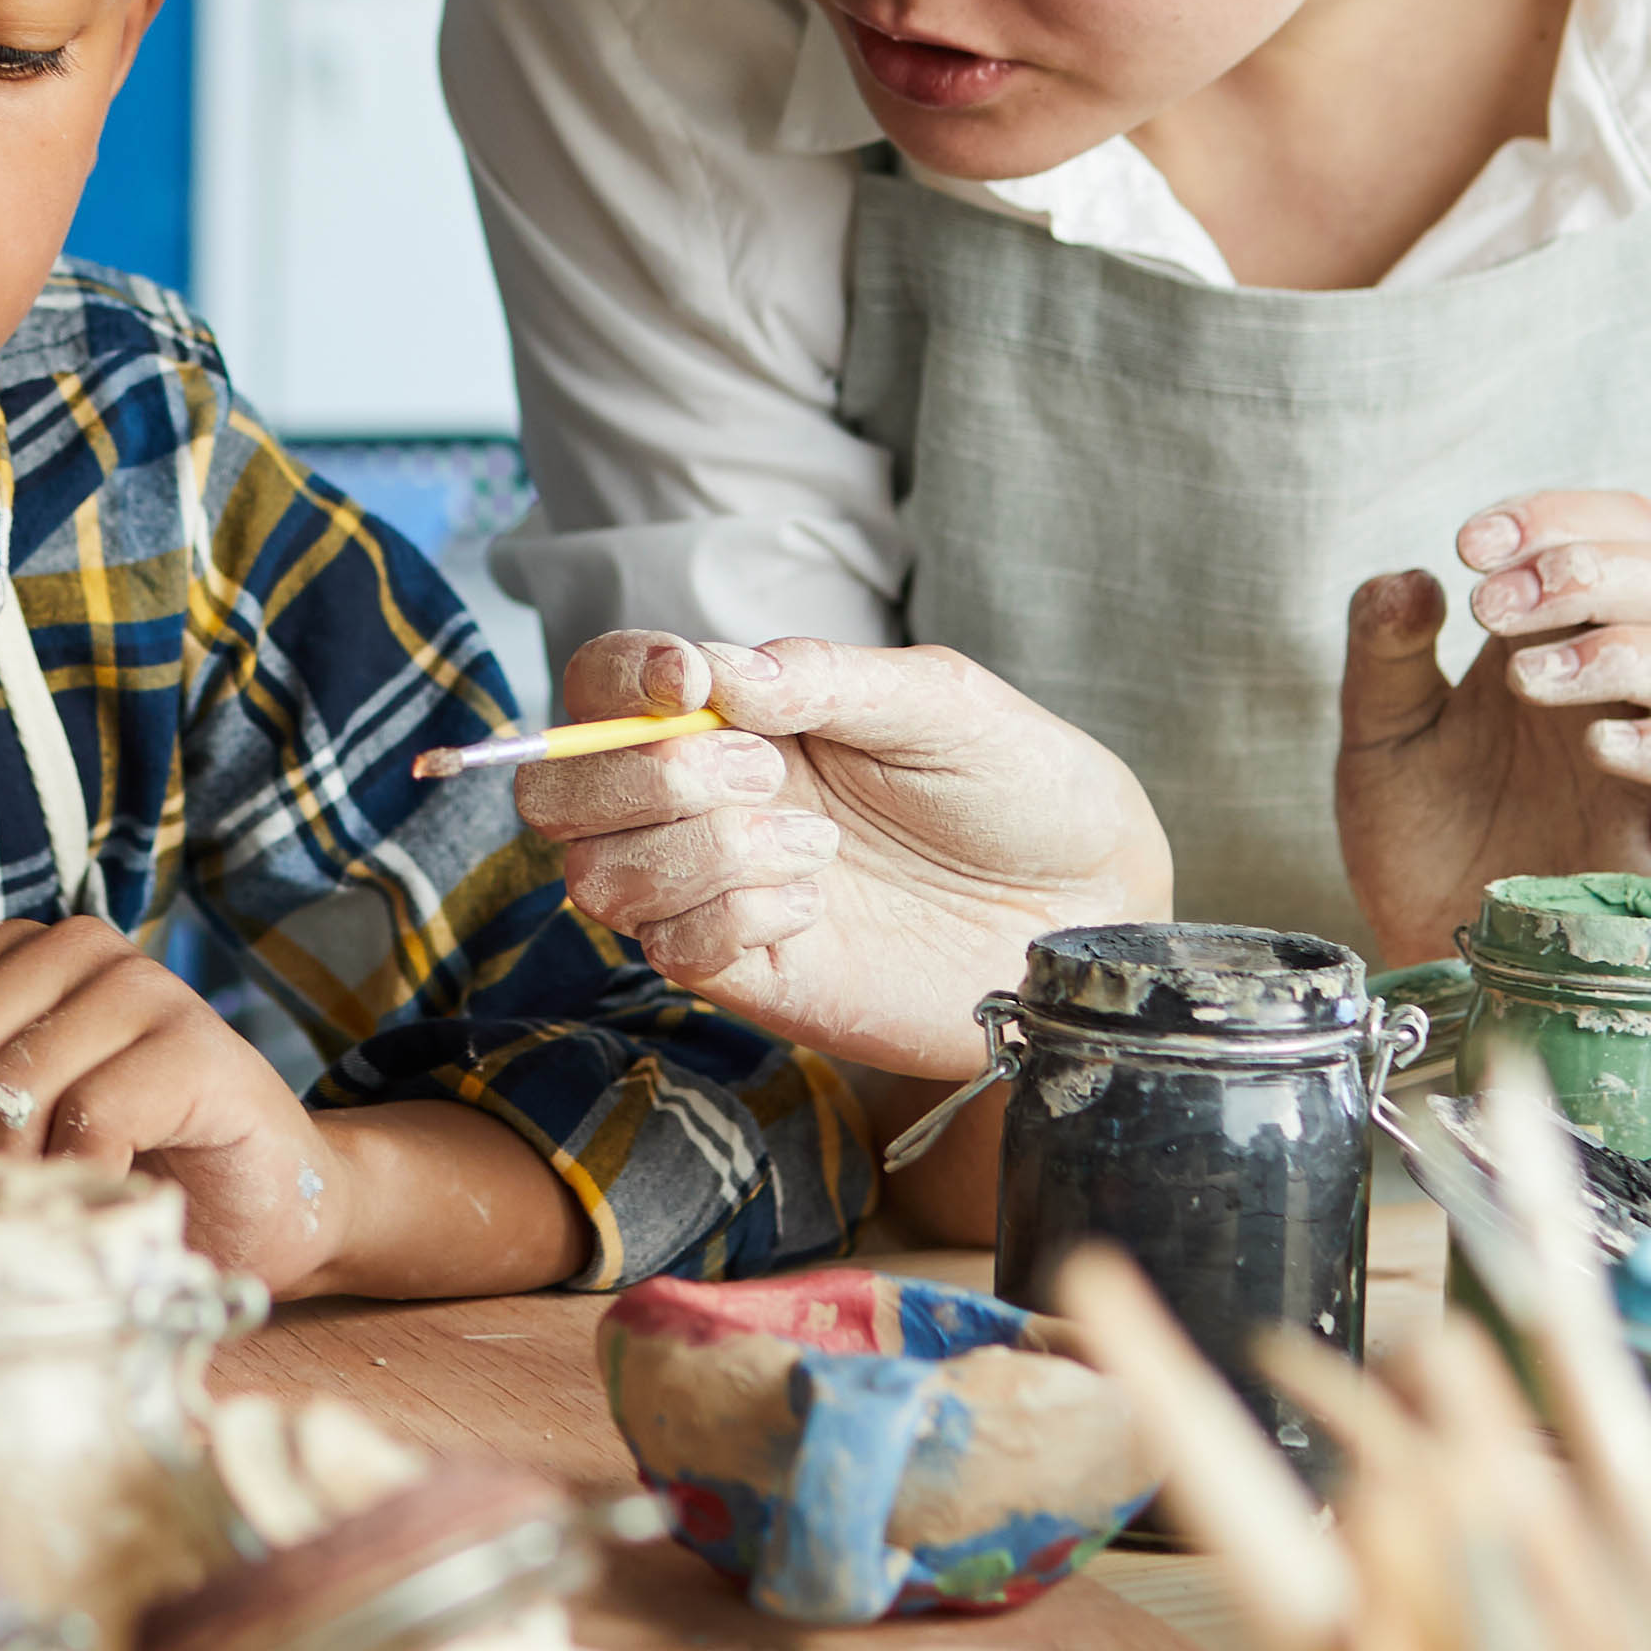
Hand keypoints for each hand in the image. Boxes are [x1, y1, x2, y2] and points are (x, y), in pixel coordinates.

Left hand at [0, 916, 343, 1286]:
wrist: (262, 1210)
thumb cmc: (106, 1176)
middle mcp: (64, 949)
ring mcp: (136, 985)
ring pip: (1, 1090)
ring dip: (2, 1185)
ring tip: (34, 1224)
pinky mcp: (192, 1044)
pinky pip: (86, 1120)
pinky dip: (74, 1187)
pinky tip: (97, 1211)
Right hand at [512, 630, 1166, 1076]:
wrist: (1092, 903)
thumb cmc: (1021, 785)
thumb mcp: (938, 701)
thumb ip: (823, 678)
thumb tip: (714, 672)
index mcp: (737, 719)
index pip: (601, 687)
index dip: (612, 681)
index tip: (686, 682)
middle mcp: (708, 806)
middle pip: (558, 794)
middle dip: (635, 776)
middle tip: (761, 770)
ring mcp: (722, 895)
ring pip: (597, 878)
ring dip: (698, 850)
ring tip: (815, 842)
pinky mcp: (757, 978)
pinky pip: (674, 951)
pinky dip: (734, 916)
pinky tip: (816, 901)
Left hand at [1329, 489, 1650, 967]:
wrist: (1422, 948)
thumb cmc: (1418, 836)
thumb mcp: (1378, 733)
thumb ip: (1383, 649)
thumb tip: (1411, 577)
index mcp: (1571, 638)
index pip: (1624, 531)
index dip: (1561, 517)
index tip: (1470, 543)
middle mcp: (1634, 688)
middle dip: (1598, 567)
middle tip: (1495, 608)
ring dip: (1631, 649)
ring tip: (1527, 680)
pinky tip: (1596, 746)